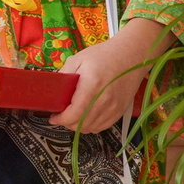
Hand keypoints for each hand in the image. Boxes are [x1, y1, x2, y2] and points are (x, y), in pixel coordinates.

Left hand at [53, 19, 167, 132]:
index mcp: (92, 86)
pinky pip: (102, 127)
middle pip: (81, 124)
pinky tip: (86, 117)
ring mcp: (114, 107)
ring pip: (91, 128)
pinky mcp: (120, 111)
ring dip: (78, 126)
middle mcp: (104, 100)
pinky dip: (91, 126)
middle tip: (61, 116)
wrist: (131, 56)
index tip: (53, 117)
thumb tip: (52, 91)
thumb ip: (63, 76)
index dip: (61, 119)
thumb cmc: (103, 56)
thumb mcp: (78, 59)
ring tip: (73, 116)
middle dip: (67, 123)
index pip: (74, 113)